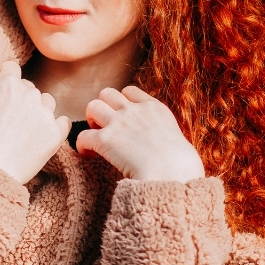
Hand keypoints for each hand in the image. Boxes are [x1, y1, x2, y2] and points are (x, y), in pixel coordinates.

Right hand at [0, 60, 70, 183]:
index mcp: (7, 84)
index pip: (12, 68)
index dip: (5, 79)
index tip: (0, 93)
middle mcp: (30, 95)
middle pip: (29, 87)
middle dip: (19, 97)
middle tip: (7, 118)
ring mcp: (45, 114)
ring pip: (46, 102)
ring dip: (37, 110)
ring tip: (22, 129)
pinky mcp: (56, 133)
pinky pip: (62, 121)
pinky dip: (53, 126)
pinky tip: (39, 135)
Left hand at [77, 86, 205, 182]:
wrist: (173, 173)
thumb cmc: (181, 165)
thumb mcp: (176, 138)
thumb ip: (163, 133)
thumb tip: (160, 144)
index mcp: (153, 107)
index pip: (129, 91)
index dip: (122, 103)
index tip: (122, 118)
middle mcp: (134, 110)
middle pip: (107, 93)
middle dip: (104, 108)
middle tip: (106, 127)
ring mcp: (118, 123)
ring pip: (92, 106)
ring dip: (91, 121)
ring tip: (97, 137)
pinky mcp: (105, 140)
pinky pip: (82, 136)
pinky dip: (82, 145)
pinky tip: (88, 155)